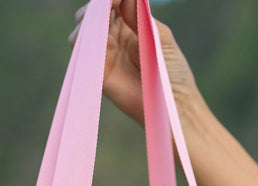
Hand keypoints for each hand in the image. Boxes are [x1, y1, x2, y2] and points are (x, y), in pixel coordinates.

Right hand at [70, 0, 199, 125]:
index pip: (113, 3)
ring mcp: (106, 55)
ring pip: (84, 29)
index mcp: (131, 26)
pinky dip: (84, 38)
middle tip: (107, 4)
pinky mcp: (100, 72)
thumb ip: (140, 16)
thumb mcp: (159, 36)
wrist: (173, 104)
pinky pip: (83, 51)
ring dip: (87, 18)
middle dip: (96, 5)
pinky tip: (96, 32)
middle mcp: (115, 38)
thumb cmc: (173, 72)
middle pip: (94, 13)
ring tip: (99, 17)